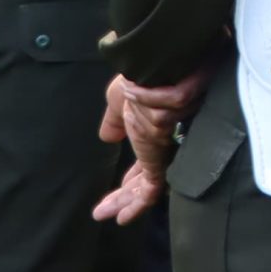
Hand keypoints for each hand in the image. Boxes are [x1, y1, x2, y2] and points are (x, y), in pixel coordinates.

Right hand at [93, 67, 206, 224]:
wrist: (160, 56)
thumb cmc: (145, 71)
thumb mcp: (121, 97)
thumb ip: (117, 119)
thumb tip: (108, 137)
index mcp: (154, 130)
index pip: (144, 166)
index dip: (128, 186)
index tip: (107, 205)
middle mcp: (165, 139)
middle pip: (147, 177)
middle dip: (126, 198)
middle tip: (101, 214)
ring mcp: (169, 142)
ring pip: (151, 182)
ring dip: (128, 200)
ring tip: (108, 216)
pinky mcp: (168, 144)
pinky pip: (156, 178)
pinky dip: (140, 197)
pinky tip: (126, 213)